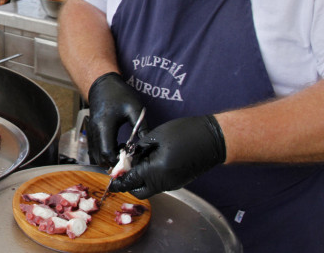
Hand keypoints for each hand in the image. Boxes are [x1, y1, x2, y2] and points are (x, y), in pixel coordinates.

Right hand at [86, 72, 146, 166]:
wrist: (102, 84)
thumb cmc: (119, 94)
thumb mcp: (134, 108)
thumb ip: (141, 126)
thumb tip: (148, 142)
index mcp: (105, 126)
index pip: (107, 152)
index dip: (118, 160)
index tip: (130, 158)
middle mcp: (95, 131)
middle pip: (99, 157)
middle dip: (113, 162)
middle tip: (127, 157)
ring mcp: (91, 132)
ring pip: (95, 155)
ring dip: (107, 159)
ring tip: (122, 152)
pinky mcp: (91, 131)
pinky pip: (93, 149)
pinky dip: (102, 153)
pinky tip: (115, 147)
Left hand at [109, 115, 226, 198]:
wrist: (213, 139)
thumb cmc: (185, 133)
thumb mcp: (156, 136)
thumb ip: (139, 149)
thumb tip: (128, 157)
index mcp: (156, 171)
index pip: (131, 181)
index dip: (118, 181)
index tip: (110, 180)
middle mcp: (165, 182)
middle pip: (139, 191)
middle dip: (129, 183)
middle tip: (124, 168)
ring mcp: (173, 184)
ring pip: (150, 188)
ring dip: (140, 179)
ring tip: (137, 159)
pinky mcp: (179, 181)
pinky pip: (160, 183)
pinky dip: (151, 177)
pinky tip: (150, 160)